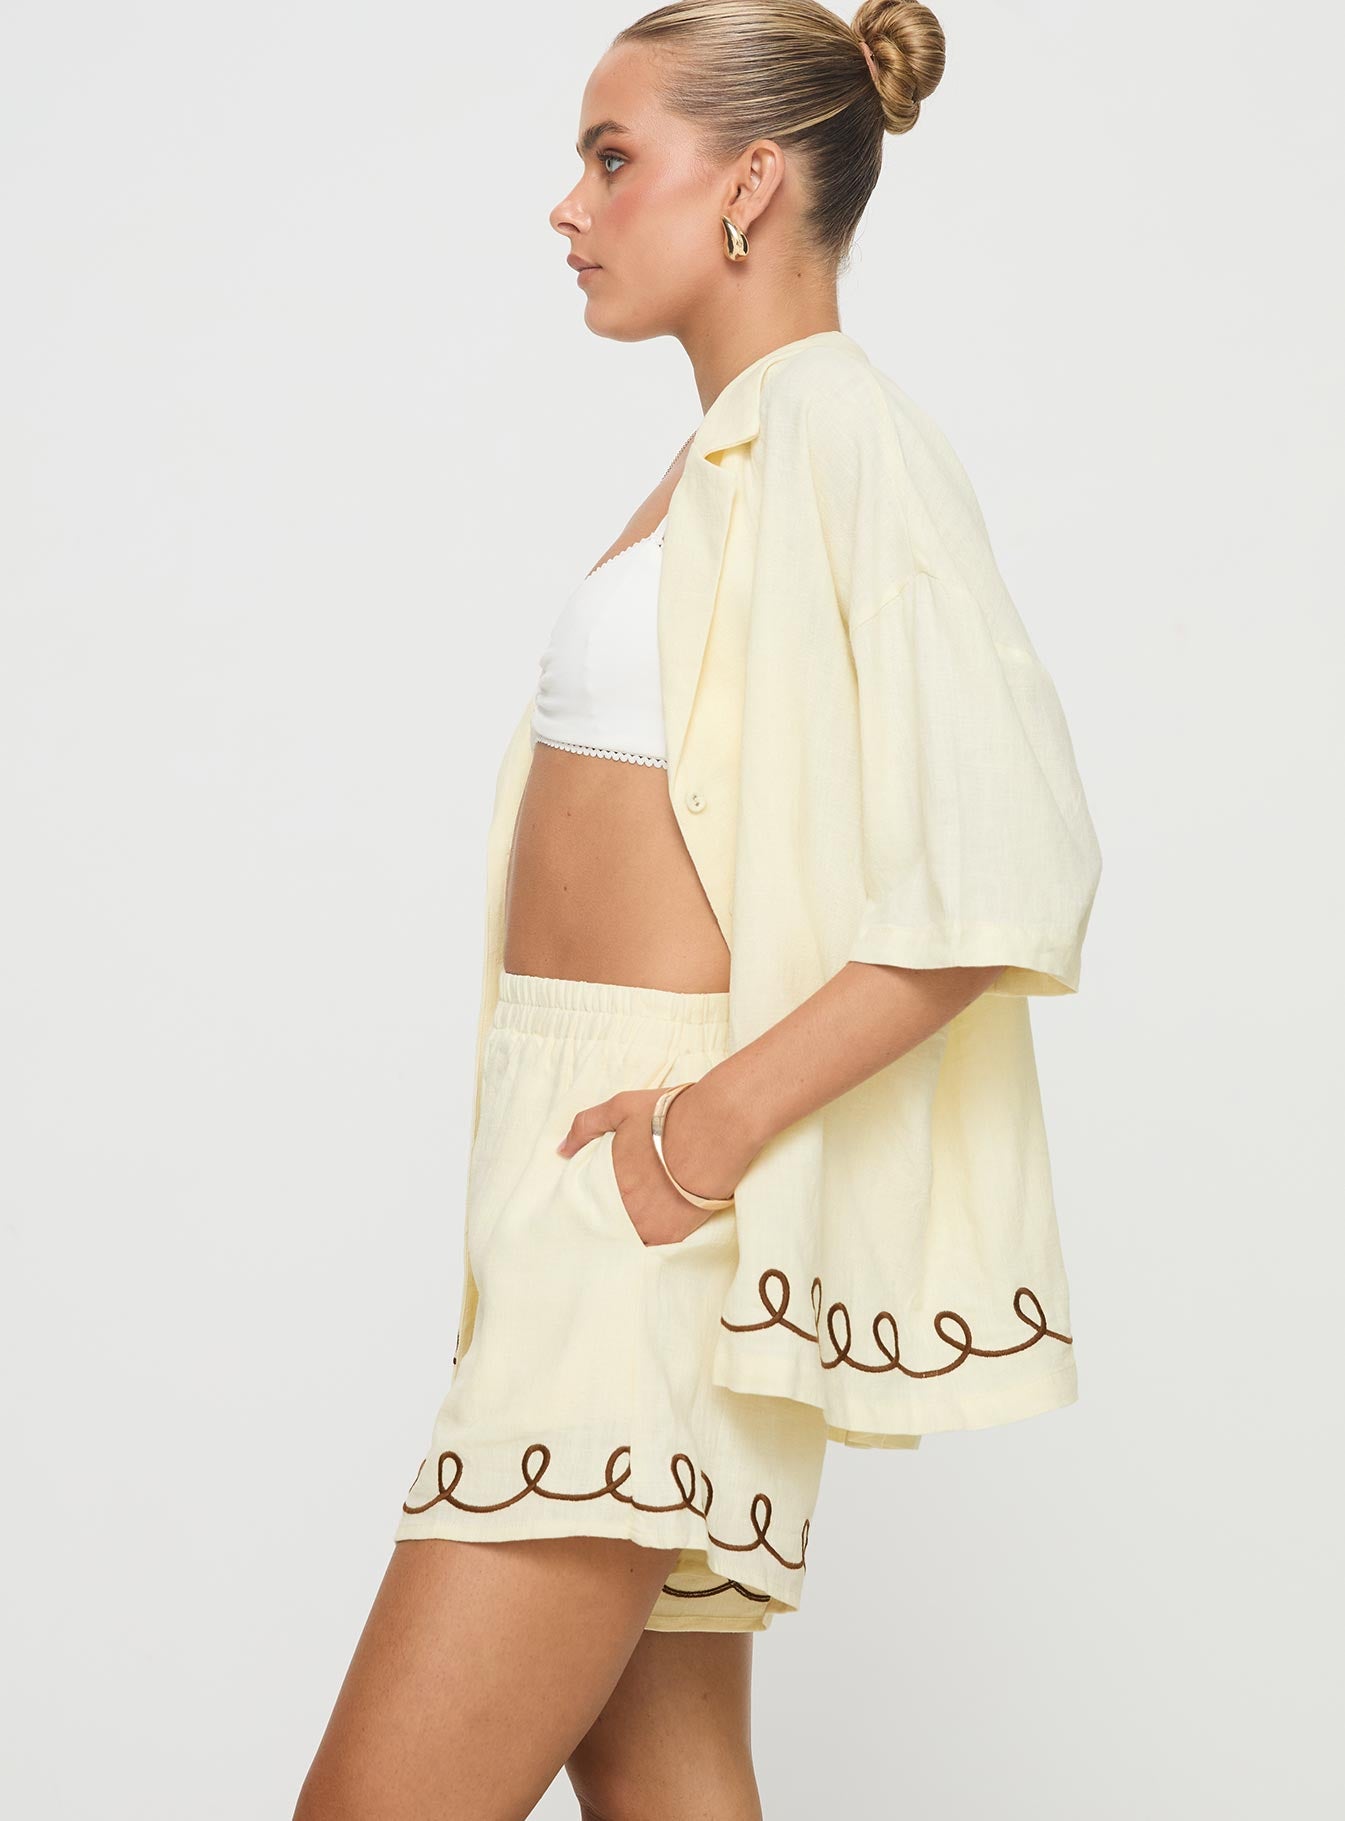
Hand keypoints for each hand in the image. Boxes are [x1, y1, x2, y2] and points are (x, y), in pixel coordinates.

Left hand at [556, 1083, 750, 1246]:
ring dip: (635, 1228)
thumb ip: (586, 1126)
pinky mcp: (678, 1233)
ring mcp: (653, 1225)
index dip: (595, 1202)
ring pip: (633, 1237)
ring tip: (643, 1216)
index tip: (601, 1199)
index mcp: (610, 1183)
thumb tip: (562, 1150)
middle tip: (625, 1206)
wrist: (719, 1127)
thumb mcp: (621, 1107)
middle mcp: (627, 1210)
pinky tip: (662, 1223)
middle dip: (615, 1216)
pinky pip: (659, 1244)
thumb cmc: (670, 1115)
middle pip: (611, 1223)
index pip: (591, 1205)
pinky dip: (658, 1235)